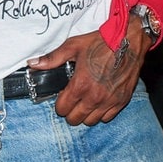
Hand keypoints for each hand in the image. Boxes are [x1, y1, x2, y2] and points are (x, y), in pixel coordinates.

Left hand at [29, 25, 149, 125]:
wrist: (128, 40)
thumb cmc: (101, 42)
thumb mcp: (73, 46)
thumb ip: (52, 58)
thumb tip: (33, 63)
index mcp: (80, 85)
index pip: (62, 109)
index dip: (59, 104)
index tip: (63, 96)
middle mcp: (95, 97)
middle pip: (75, 119)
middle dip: (70, 111)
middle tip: (72, 100)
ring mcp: (109, 101)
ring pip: (91, 121)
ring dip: (85, 114)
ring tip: (85, 101)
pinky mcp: (122, 101)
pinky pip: (107, 118)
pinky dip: (101, 113)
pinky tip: (99, 101)